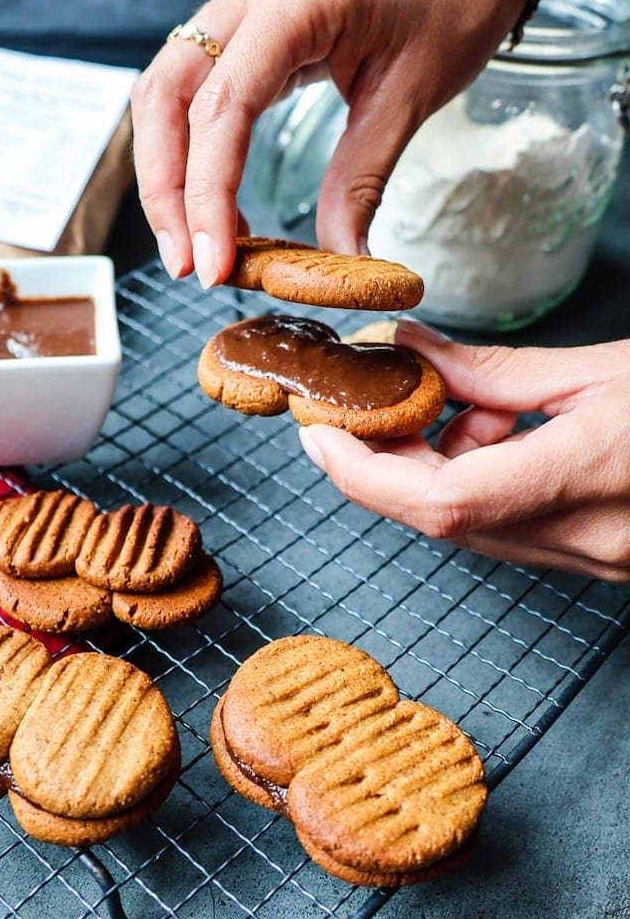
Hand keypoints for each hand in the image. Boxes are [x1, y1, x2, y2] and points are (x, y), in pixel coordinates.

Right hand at [131, 0, 525, 285]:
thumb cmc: (450, 6)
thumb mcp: (409, 102)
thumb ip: (360, 184)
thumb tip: (338, 261)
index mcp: (295, 1)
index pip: (222, 108)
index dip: (206, 196)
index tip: (215, 264)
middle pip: (166, 97)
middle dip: (166, 190)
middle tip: (188, 264)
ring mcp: (241, 6)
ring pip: (166, 94)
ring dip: (168, 175)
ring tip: (196, 245)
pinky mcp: (246, 27)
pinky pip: (194, 92)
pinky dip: (193, 153)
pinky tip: (217, 204)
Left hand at [298, 323, 629, 581]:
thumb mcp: (597, 369)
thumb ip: (490, 373)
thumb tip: (405, 355)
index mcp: (586, 476)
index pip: (441, 500)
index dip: (365, 471)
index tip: (321, 433)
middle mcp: (587, 540)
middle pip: (443, 521)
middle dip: (388, 465)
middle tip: (378, 404)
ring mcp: (595, 562)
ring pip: (469, 531)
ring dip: (437, 472)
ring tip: (472, 410)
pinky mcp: (598, 564)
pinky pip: (506, 534)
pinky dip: (477, 487)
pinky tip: (502, 438)